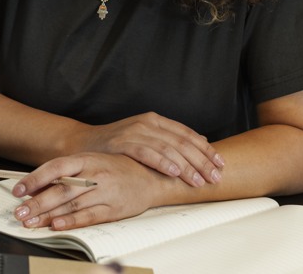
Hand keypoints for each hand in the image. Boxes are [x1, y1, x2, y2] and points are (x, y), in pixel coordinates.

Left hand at [8, 153, 180, 229]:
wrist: (151, 177)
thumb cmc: (117, 168)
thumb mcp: (91, 162)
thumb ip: (66, 173)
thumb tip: (36, 186)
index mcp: (87, 159)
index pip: (55, 167)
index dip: (35, 178)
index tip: (18, 189)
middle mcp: (95, 174)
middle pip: (61, 189)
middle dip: (37, 202)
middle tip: (19, 212)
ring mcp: (105, 191)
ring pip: (72, 204)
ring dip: (48, 215)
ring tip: (30, 222)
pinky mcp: (114, 209)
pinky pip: (89, 216)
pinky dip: (72, 221)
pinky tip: (57, 225)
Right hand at [66, 112, 223, 187]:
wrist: (82, 143)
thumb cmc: (116, 145)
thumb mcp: (145, 137)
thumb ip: (170, 139)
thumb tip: (203, 141)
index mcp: (155, 121)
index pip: (187, 134)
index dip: (206, 150)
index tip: (221, 164)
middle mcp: (147, 123)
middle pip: (182, 142)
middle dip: (201, 161)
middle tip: (215, 177)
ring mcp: (134, 131)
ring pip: (168, 149)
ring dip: (186, 166)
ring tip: (199, 181)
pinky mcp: (122, 143)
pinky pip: (146, 153)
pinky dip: (162, 162)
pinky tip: (174, 173)